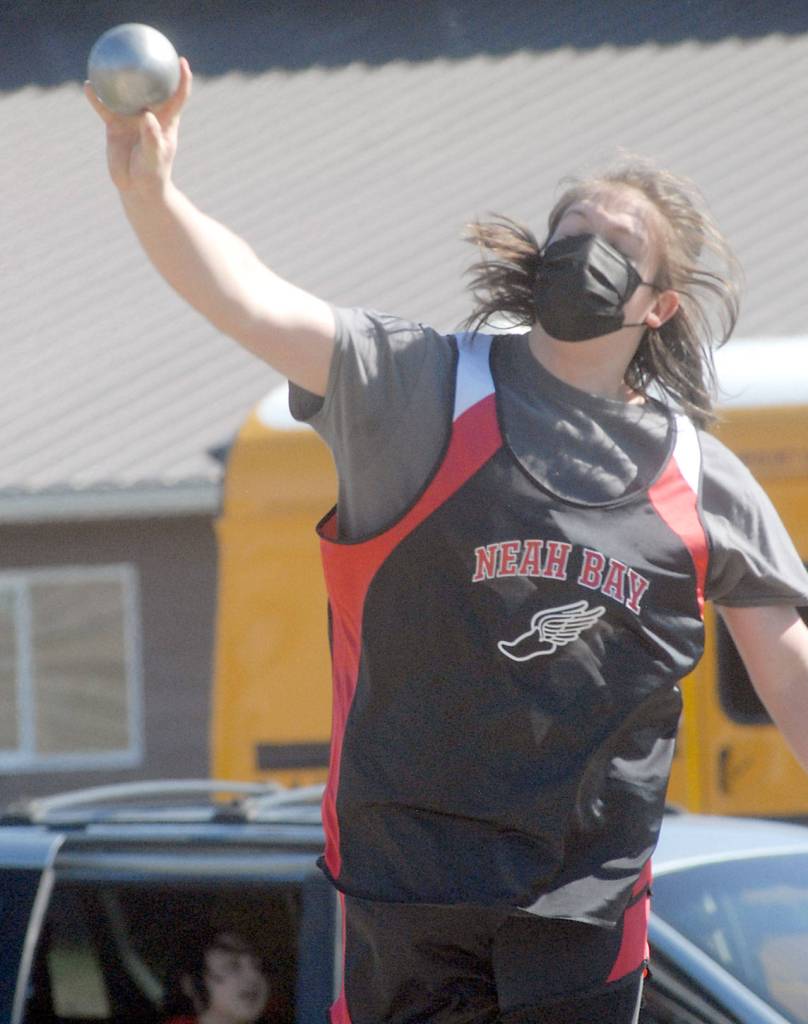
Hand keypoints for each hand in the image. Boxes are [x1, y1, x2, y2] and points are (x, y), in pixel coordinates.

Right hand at [84, 57, 191, 194]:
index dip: (182, 78)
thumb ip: (152, 138)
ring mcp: (131, 118)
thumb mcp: (154, 157)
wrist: (136, 187)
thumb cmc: (152, 174)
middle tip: (143, 51)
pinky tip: (89, 86)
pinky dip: (97, 97)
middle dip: (150, 69)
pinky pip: (104, 107)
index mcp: (166, 120)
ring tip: (111, 60)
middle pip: (151, 86)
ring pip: (124, 93)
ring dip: (118, 78)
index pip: (177, 96)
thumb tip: (147, 116)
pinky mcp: (114, 125)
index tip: (181, 61)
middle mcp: (149, 115)